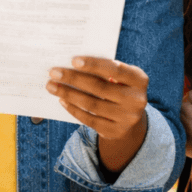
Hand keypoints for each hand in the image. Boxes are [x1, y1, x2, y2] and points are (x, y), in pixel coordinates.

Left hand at [47, 57, 148, 173]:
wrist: (131, 117)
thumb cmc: (119, 87)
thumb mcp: (120, 77)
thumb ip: (105, 70)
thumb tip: (72, 65)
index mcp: (139, 80)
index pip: (115, 69)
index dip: (94, 65)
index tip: (73, 60)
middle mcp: (137, 99)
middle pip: (100, 88)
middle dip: (74, 79)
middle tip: (54, 73)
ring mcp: (127, 118)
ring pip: (92, 105)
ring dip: (69, 94)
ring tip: (52, 86)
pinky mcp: (115, 131)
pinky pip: (89, 120)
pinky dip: (73, 109)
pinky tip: (62, 100)